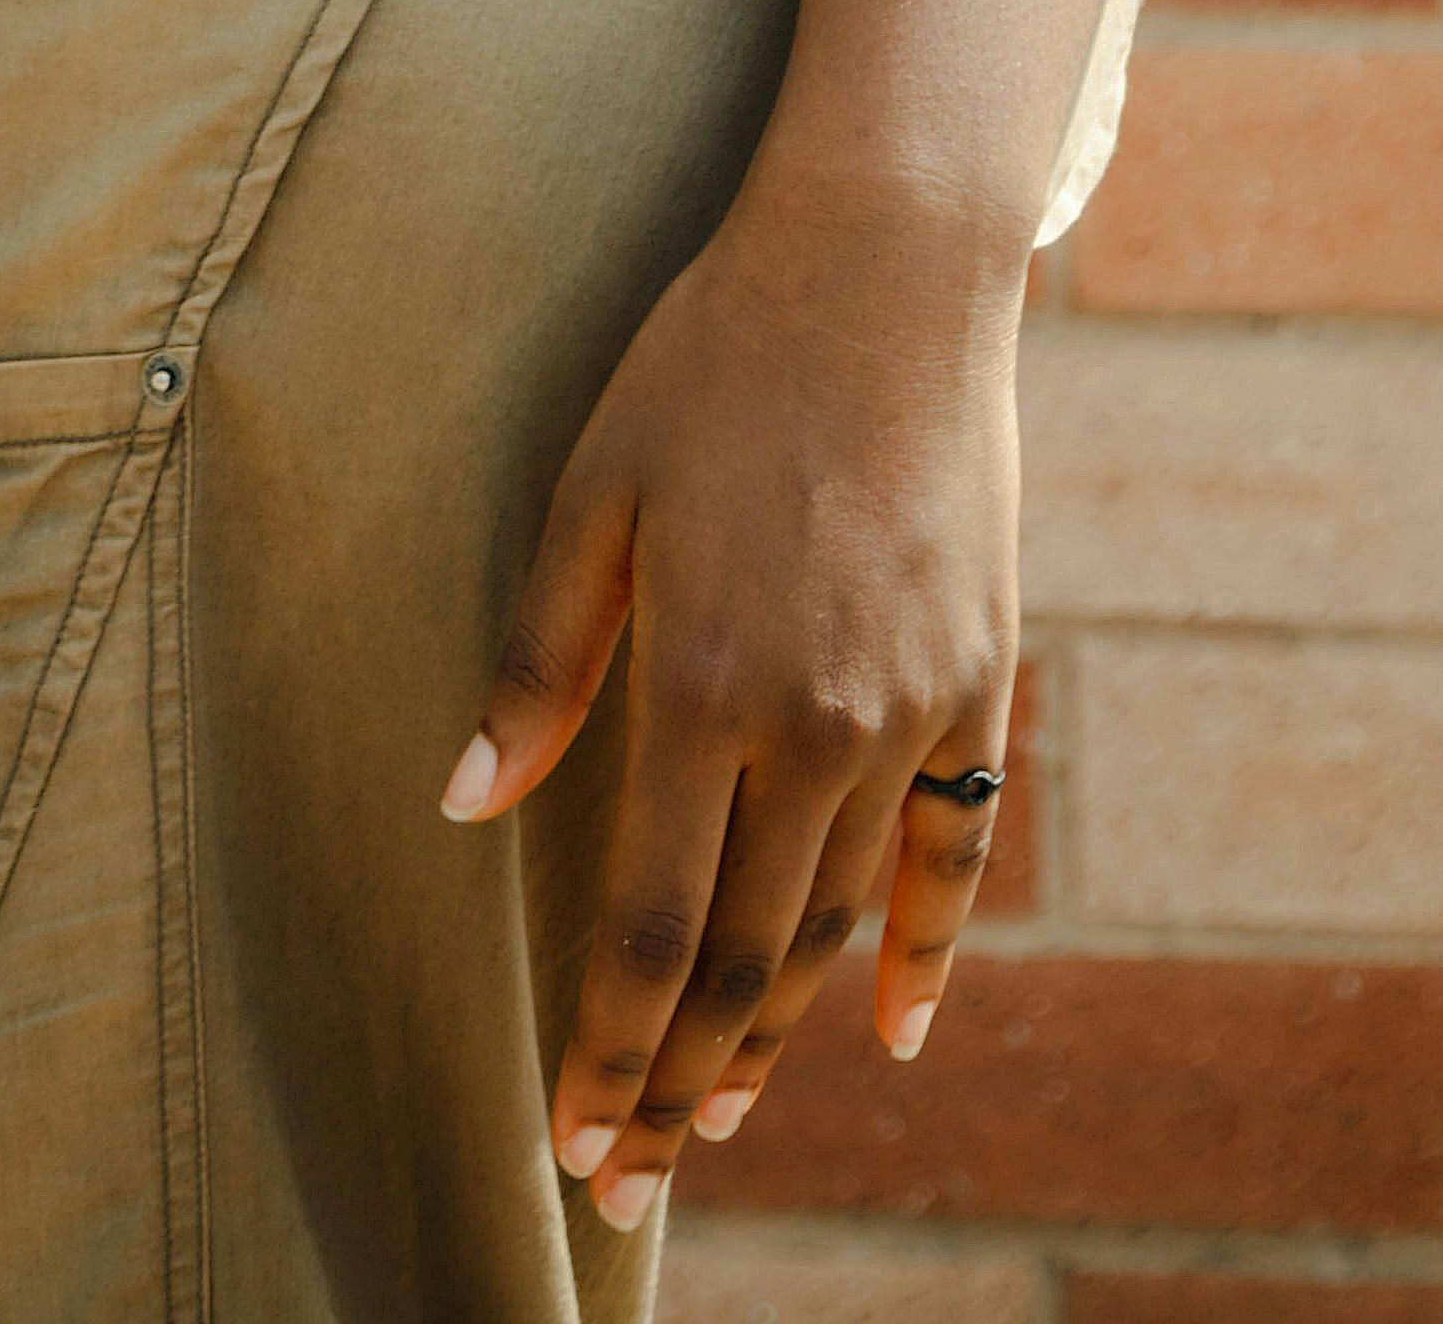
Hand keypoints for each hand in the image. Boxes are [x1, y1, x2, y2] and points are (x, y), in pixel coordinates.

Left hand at [439, 186, 1019, 1231]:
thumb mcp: (596, 488)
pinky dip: (926, 951)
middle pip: (745, 959)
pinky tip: (898, 1031)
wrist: (886, 264)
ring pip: (838, 922)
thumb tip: (465, 800)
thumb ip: (539, 658)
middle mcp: (815, 719)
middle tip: (632, 1178)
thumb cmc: (714, 358)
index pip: (649, 927)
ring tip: (720, 1113)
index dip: (609, 1051)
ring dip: (777, 1034)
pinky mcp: (977, 676)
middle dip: (680, 1084)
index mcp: (703, 680)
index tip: (573, 1142)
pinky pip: (953, 851)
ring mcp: (910, 706)